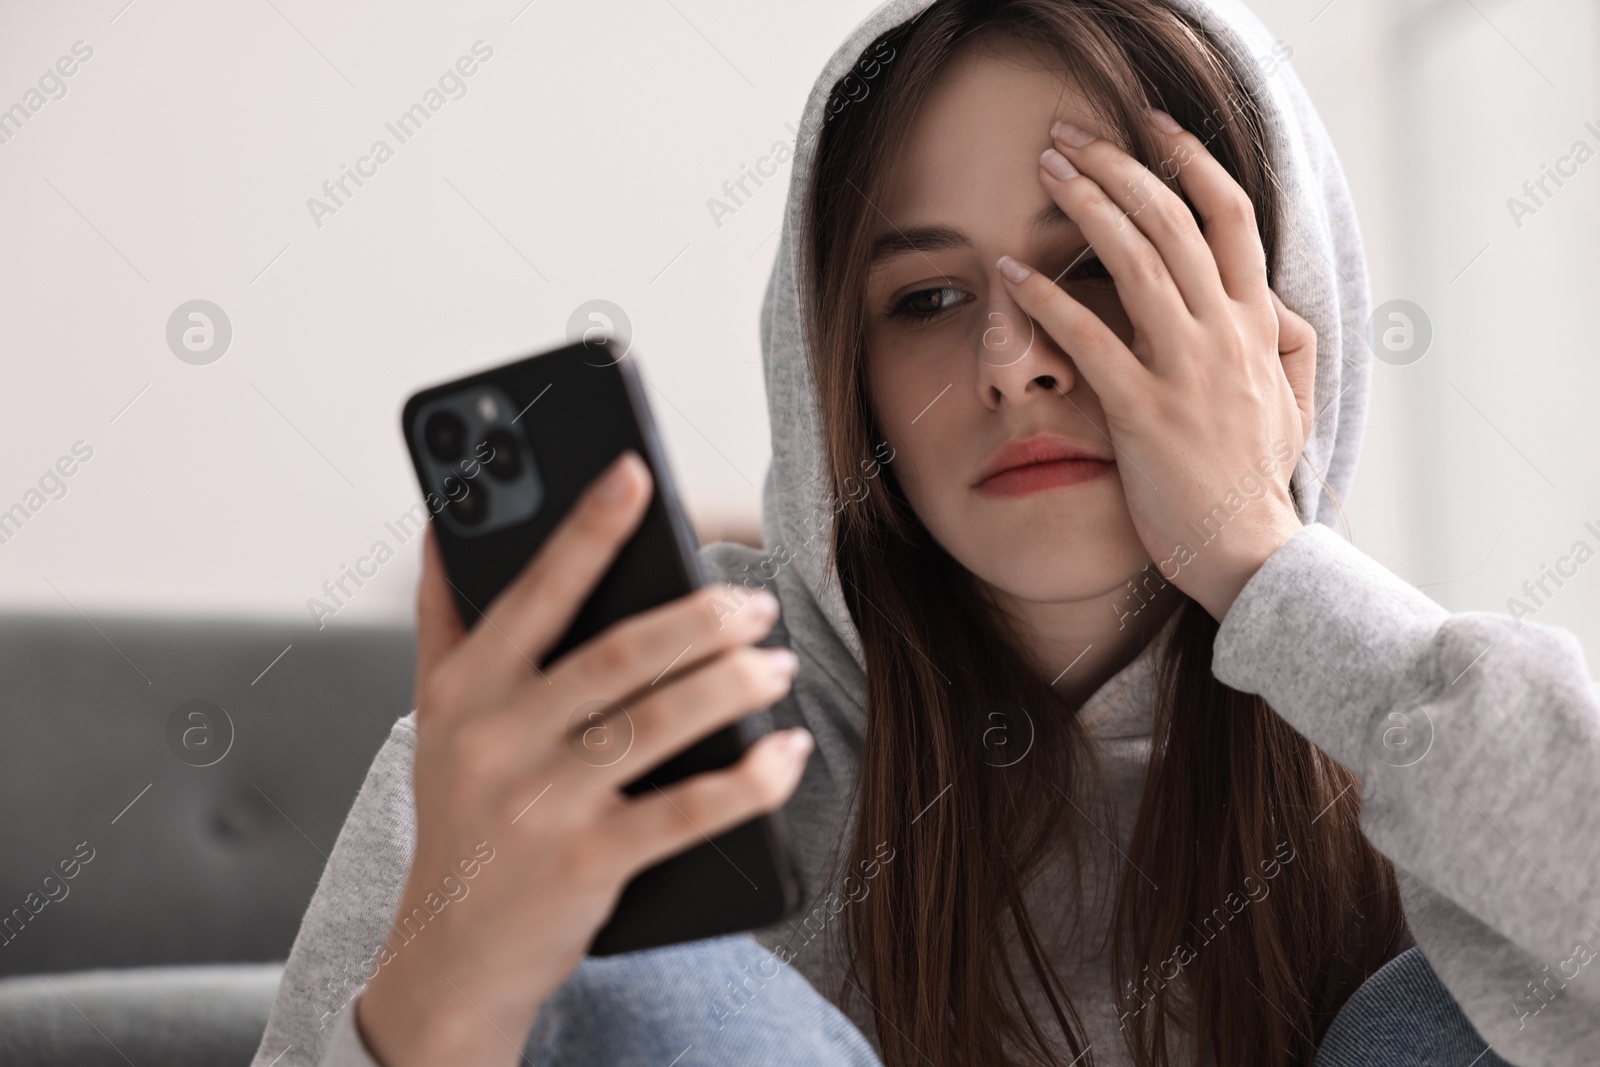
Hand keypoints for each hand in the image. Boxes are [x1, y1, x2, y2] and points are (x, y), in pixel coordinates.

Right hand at [356, 452, 812, 1066]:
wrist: (451, 953)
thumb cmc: (460, 814)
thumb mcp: (437, 716)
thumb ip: (445, 620)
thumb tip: (440, 526)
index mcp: (467, 687)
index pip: (536, 591)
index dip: (589, 528)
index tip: (637, 473)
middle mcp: (500, 738)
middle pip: (623, 654)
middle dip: (703, 617)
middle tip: (755, 604)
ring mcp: (544, 804)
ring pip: (664, 722)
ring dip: (736, 685)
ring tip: (777, 666)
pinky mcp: (590, 863)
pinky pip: (689, 812)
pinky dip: (750, 779)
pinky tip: (786, 753)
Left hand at [996, 110, 1315, 620]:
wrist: (1248, 554)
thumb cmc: (1255, 482)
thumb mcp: (1292, 405)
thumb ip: (1287, 345)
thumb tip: (1277, 301)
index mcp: (1258, 326)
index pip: (1231, 217)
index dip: (1190, 161)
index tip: (1150, 126)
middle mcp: (1225, 336)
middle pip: (1172, 221)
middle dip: (1118, 166)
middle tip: (1067, 137)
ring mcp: (1187, 371)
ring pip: (1136, 260)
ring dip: (1085, 205)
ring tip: (1043, 172)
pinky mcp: (1145, 412)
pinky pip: (1091, 340)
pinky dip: (1047, 300)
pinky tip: (1010, 275)